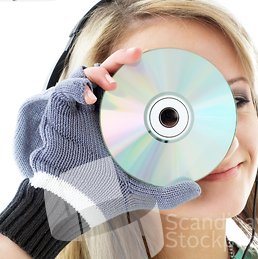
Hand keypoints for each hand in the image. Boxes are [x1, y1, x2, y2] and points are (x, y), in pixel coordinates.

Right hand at [29, 53, 200, 241]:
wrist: (74, 203)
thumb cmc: (104, 195)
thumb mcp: (143, 194)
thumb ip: (170, 193)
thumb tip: (196, 187)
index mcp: (119, 122)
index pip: (130, 90)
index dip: (141, 75)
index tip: (159, 70)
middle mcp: (100, 113)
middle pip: (110, 74)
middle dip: (123, 59)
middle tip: (138, 55)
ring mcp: (79, 113)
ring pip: (87, 76)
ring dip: (100, 71)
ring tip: (114, 81)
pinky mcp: (60, 117)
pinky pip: (64, 92)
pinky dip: (75, 88)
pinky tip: (89, 98)